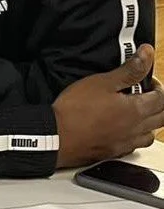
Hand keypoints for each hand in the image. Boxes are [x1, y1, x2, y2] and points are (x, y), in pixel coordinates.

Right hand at [53, 45, 163, 168]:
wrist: (55, 137)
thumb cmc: (75, 110)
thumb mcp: (102, 82)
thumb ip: (129, 70)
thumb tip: (147, 54)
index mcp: (136, 110)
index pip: (162, 99)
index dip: (158, 87)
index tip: (147, 81)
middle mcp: (135, 129)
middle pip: (162, 118)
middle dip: (159, 105)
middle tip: (147, 95)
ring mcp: (124, 143)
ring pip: (150, 136)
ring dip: (150, 124)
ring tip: (137, 114)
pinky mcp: (112, 153)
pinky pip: (133, 147)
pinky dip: (134, 138)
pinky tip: (123, 132)